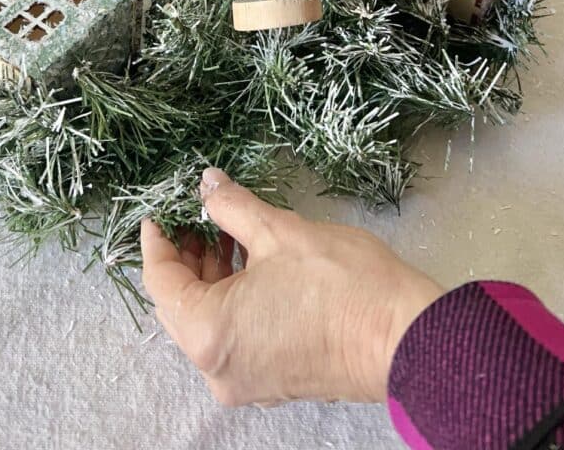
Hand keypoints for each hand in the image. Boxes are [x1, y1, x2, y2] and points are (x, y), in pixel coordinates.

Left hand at [140, 168, 441, 406]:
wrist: (406, 337)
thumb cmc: (342, 284)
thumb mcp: (279, 231)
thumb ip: (232, 206)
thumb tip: (207, 184)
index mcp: (209, 334)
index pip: (161, 282)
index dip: (157, 242)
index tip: (158, 213)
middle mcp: (219, 368)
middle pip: (182, 305)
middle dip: (187, 256)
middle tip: (197, 214)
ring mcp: (247, 380)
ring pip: (209, 321)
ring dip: (213, 275)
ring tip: (228, 230)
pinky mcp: (274, 380)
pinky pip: (235, 335)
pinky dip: (234, 299)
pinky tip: (251, 262)